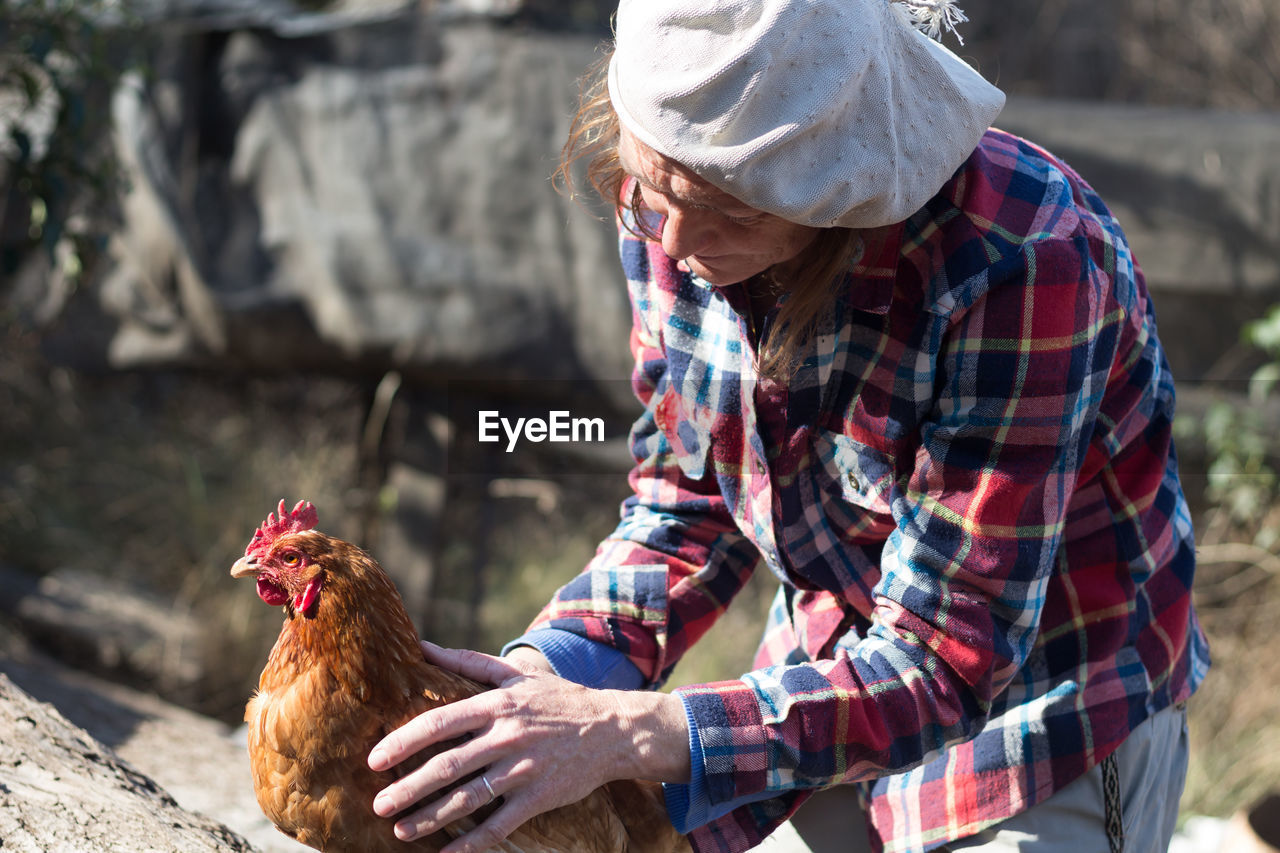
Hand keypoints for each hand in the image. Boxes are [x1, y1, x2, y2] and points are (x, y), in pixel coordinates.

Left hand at [368, 641, 689, 852]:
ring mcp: (524, 769)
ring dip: (430, 817)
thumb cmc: (559, 700)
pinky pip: (499, 825)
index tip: (375, 759)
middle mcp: (507, 736)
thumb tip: (423, 646)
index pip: (440, 722)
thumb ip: (468, 662)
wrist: (613, 729)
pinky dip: (471, 842)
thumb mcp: (517, 676)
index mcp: (498, 705)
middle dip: (408, 788)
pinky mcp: (540, 797)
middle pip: (447, 766)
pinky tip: (447, 852)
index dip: (404, 742)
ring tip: (400, 829)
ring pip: (468, 798)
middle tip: (379, 805)